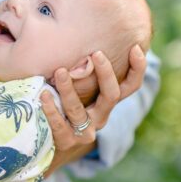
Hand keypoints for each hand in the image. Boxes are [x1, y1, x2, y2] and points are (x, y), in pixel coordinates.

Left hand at [41, 44, 146, 173]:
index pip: (131, 86)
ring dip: (68, 89)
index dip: (138, 69)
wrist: (51, 145)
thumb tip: (81, 36)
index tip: (136, 48)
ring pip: (78, 110)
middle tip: (96, 54)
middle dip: (106, 74)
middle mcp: (101, 116)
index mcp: (107, 103)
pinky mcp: (66, 141)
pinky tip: (42, 95)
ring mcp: (85, 132)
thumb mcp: (79, 90)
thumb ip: (82, 71)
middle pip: (112, 96)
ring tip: (59, 71)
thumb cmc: (65, 107)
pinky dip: (51, 109)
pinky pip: (59, 124)